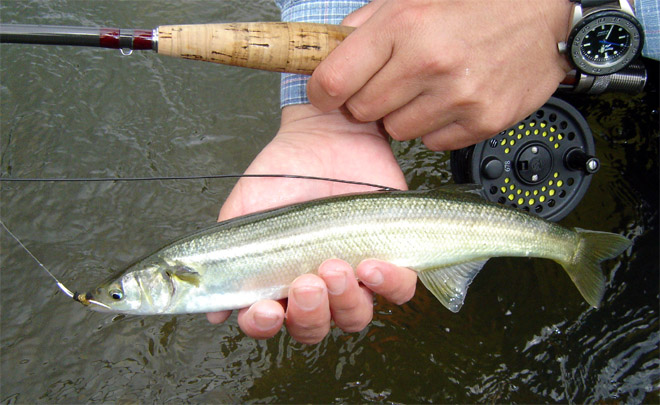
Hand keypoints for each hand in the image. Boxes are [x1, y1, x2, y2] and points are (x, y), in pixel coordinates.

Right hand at [206, 104, 416, 343]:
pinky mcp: (391, 257)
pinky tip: (372, 265)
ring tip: (336, 266)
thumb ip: (228, 256)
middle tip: (307, 282)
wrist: (328, 135)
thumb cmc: (283, 172)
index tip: (266, 308)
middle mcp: (316, 286)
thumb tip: (212, 312)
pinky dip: (389, 286)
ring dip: (345, 302)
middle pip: (314, 328)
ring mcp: (354, 276)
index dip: (265, 325)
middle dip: (310, 314)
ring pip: (355, 317)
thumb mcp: (245, 210)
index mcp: (278, 280)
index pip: (269, 322)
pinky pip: (399, 291)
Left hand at [307, 0, 572, 149]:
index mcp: (403, 25)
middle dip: (367, 101)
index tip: (328, 93)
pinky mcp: (483, 120)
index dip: (323, 91)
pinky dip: (436, 127)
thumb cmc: (476, 1)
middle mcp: (428, 63)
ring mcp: (458, 96)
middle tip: (390, 84)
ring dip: (403, 115)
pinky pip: (434, 143)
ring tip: (426, 89)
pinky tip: (450, 101)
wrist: (543, 13)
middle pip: (363, 112)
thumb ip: (368, 24)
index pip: (334, 80)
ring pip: (397, 131)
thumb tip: (332, 50)